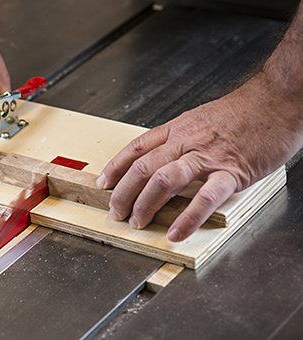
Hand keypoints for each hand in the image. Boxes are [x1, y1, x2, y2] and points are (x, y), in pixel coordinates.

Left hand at [97, 74, 302, 241]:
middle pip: (143, 167)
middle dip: (124, 193)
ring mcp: (207, 157)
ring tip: (137, 222)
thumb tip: (160, 159)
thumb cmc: (242, 112)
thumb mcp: (200, 119)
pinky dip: (188, 217)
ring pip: (164, 180)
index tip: (103, 183)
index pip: (137, 148)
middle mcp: (186, 141)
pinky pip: (205, 197)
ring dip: (145, 204)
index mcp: (178, 129)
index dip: (116, 167)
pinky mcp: (232, 172)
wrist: (277, 100)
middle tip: (117, 212)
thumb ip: (179, 139)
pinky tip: (176, 232)